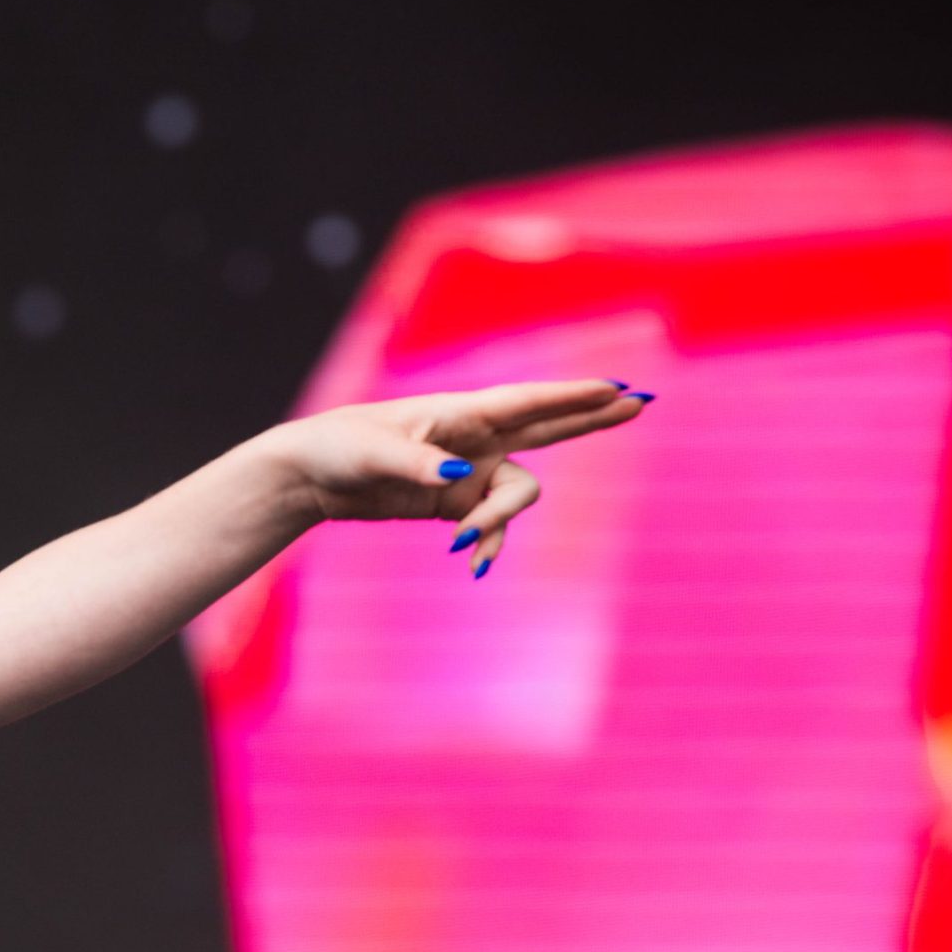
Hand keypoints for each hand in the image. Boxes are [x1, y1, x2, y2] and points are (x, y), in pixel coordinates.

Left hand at [270, 378, 648, 574]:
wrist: (311, 476)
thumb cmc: (338, 447)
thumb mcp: (374, 455)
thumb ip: (419, 466)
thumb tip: (457, 478)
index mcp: (459, 412)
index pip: (527, 402)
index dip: (572, 397)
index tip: (616, 387)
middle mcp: (473, 439)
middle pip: (547, 426)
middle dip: (590, 417)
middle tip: (640, 403)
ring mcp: (468, 471)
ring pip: (517, 495)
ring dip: (500, 521)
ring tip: (465, 545)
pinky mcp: (453, 503)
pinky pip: (490, 525)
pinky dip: (487, 543)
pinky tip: (474, 563)